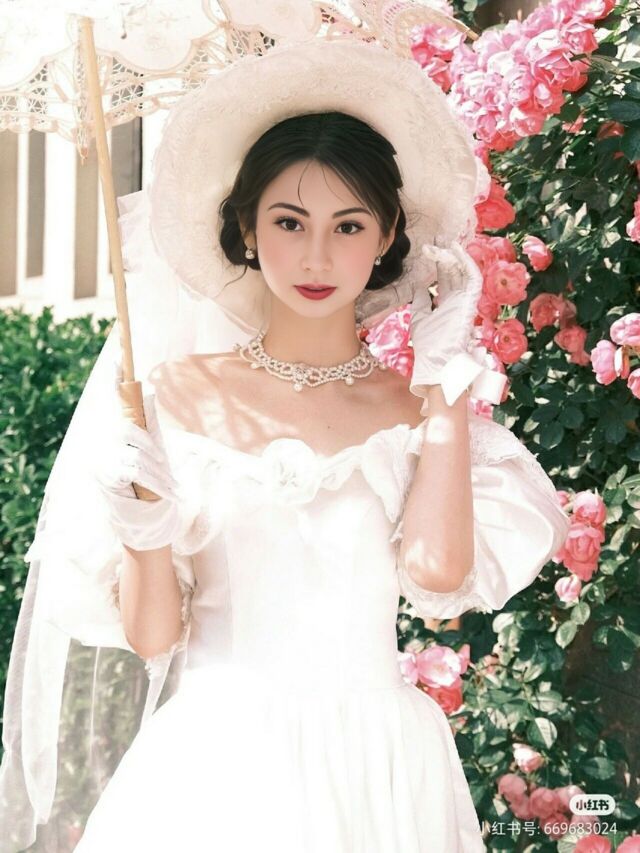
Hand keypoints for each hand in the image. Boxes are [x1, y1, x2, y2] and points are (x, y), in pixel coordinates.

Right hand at [94, 360, 182, 550]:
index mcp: (118, 437)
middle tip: (165, 470)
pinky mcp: (107, 478)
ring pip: (137, 453)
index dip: (116, 380)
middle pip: (130, 430)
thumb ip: (149, 423)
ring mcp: (102, 462)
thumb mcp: (156, 452)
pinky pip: (136, 470)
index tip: (119, 356)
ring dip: (158, 472)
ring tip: (170, 490)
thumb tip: (148, 389)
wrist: (145, 526)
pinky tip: (165, 494)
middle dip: (151, 449)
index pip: (115, 404)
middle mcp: (105, 446)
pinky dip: (155, 483)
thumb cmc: (152, 486)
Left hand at [409, 239, 484, 407]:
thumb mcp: (419, 319)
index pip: (444, 279)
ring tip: (444, 242)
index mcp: (446, 305)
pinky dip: (467, 264)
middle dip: (446, 255)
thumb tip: (419, 285)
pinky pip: (473, 280)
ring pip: (463, 273)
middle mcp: (457, 301)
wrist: (436, 364)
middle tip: (436, 238)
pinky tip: (457, 251)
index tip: (428, 249)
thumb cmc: (428, 348)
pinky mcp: (470, 304)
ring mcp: (465, 302)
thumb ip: (421, 302)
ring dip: (455, 257)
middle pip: (454, 273)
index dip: (438, 263)